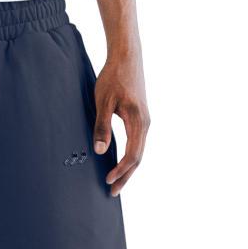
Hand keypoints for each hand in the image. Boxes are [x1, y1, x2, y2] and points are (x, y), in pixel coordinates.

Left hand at [93, 47, 148, 195]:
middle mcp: (146, 123)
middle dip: (125, 175)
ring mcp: (145, 120)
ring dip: (128, 167)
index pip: (131, 155)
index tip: (108, 180)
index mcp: (138, 121)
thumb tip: (101, 151)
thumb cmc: (114, 76)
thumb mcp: (103, 102)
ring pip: (139, 150)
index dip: (120, 171)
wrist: (127, 57)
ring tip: (117, 180)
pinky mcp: (141, 116)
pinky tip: (122, 160)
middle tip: (113, 191)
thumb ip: (102, 127)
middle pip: (138, 157)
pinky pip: (139, 142)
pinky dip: (131, 155)